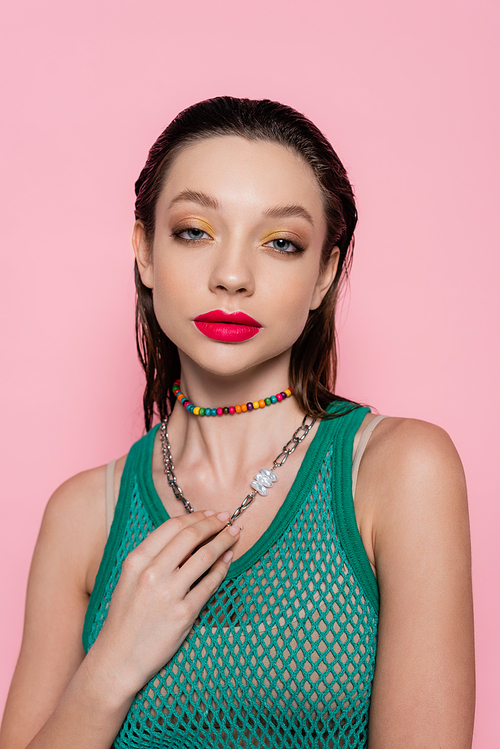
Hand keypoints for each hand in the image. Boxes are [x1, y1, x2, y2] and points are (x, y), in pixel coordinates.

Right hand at [88, 510, 238, 698]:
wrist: (117, 660)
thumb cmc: (124, 618)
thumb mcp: (129, 580)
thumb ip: (152, 557)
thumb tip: (185, 535)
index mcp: (136, 561)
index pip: (172, 527)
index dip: (195, 517)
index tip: (209, 514)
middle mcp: (151, 573)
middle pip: (191, 536)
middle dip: (213, 524)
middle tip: (227, 519)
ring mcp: (168, 593)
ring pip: (205, 556)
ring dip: (224, 541)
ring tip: (234, 534)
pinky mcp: (184, 614)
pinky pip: (210, 583)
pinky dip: (223, 567)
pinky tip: (229, 560)